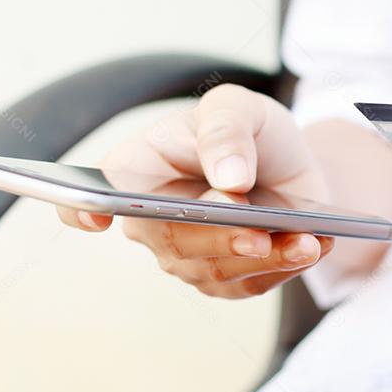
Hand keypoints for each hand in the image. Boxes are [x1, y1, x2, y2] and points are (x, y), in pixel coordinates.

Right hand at [57, 84, 333, 298]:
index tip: (94, 219)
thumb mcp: (238, 108)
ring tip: (304, 241)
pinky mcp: (225, 279)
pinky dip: (284, 268)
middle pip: (172, 242)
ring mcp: (186, 255)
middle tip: (257, 233)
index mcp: (136, 171)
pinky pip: (251, 284)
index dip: (78, 211)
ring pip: (215, 271)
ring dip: (264, 259)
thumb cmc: (246, 130)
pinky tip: (313, 246)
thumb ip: (226, 130)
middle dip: (219, 238)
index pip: (87, 198)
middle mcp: (151, 221)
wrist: (287, 163)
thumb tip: (228, 177)